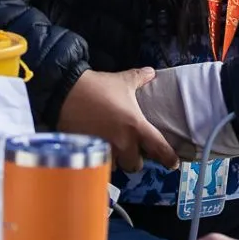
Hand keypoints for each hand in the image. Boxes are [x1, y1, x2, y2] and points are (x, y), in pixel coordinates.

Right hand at [58, 68, 178, 172]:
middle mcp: (123, 143)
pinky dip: (101, 159)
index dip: (168, 158)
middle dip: (134, 159)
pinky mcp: (89, 152)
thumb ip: (139, 78)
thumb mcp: (122, 81)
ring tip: (112, 149)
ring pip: (116, 166)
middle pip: (135, 165)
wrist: (66, 92)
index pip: (158, 148)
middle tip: (130, 150)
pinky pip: (99, 163)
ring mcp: (105, 150)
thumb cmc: (98, 87)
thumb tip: (151, 72)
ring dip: (116, 160)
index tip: (172, 164)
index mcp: (136, 126)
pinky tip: (98, 149)